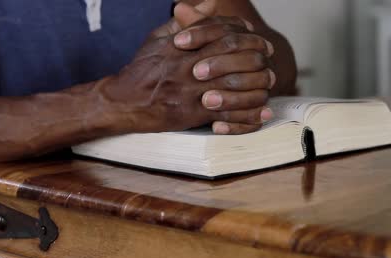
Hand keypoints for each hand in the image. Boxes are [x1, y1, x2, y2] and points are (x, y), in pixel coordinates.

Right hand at [98, 6, 271, 133]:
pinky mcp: (191, 113)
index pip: (221, 30)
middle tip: (268, 57)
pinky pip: (226, 112)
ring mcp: (191, 89)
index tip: (254, 34)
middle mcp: (188, 64)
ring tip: (268, 82)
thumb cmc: (141, 69)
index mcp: (181, 44)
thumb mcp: (158, 38)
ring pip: (235, 82)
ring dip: (257, 82)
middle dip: (257, 54)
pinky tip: (260, 111)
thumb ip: (186, 23)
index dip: (243, 31)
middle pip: (234, 53)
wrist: (123, 101)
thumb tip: (209, 4)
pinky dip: (247, 113)